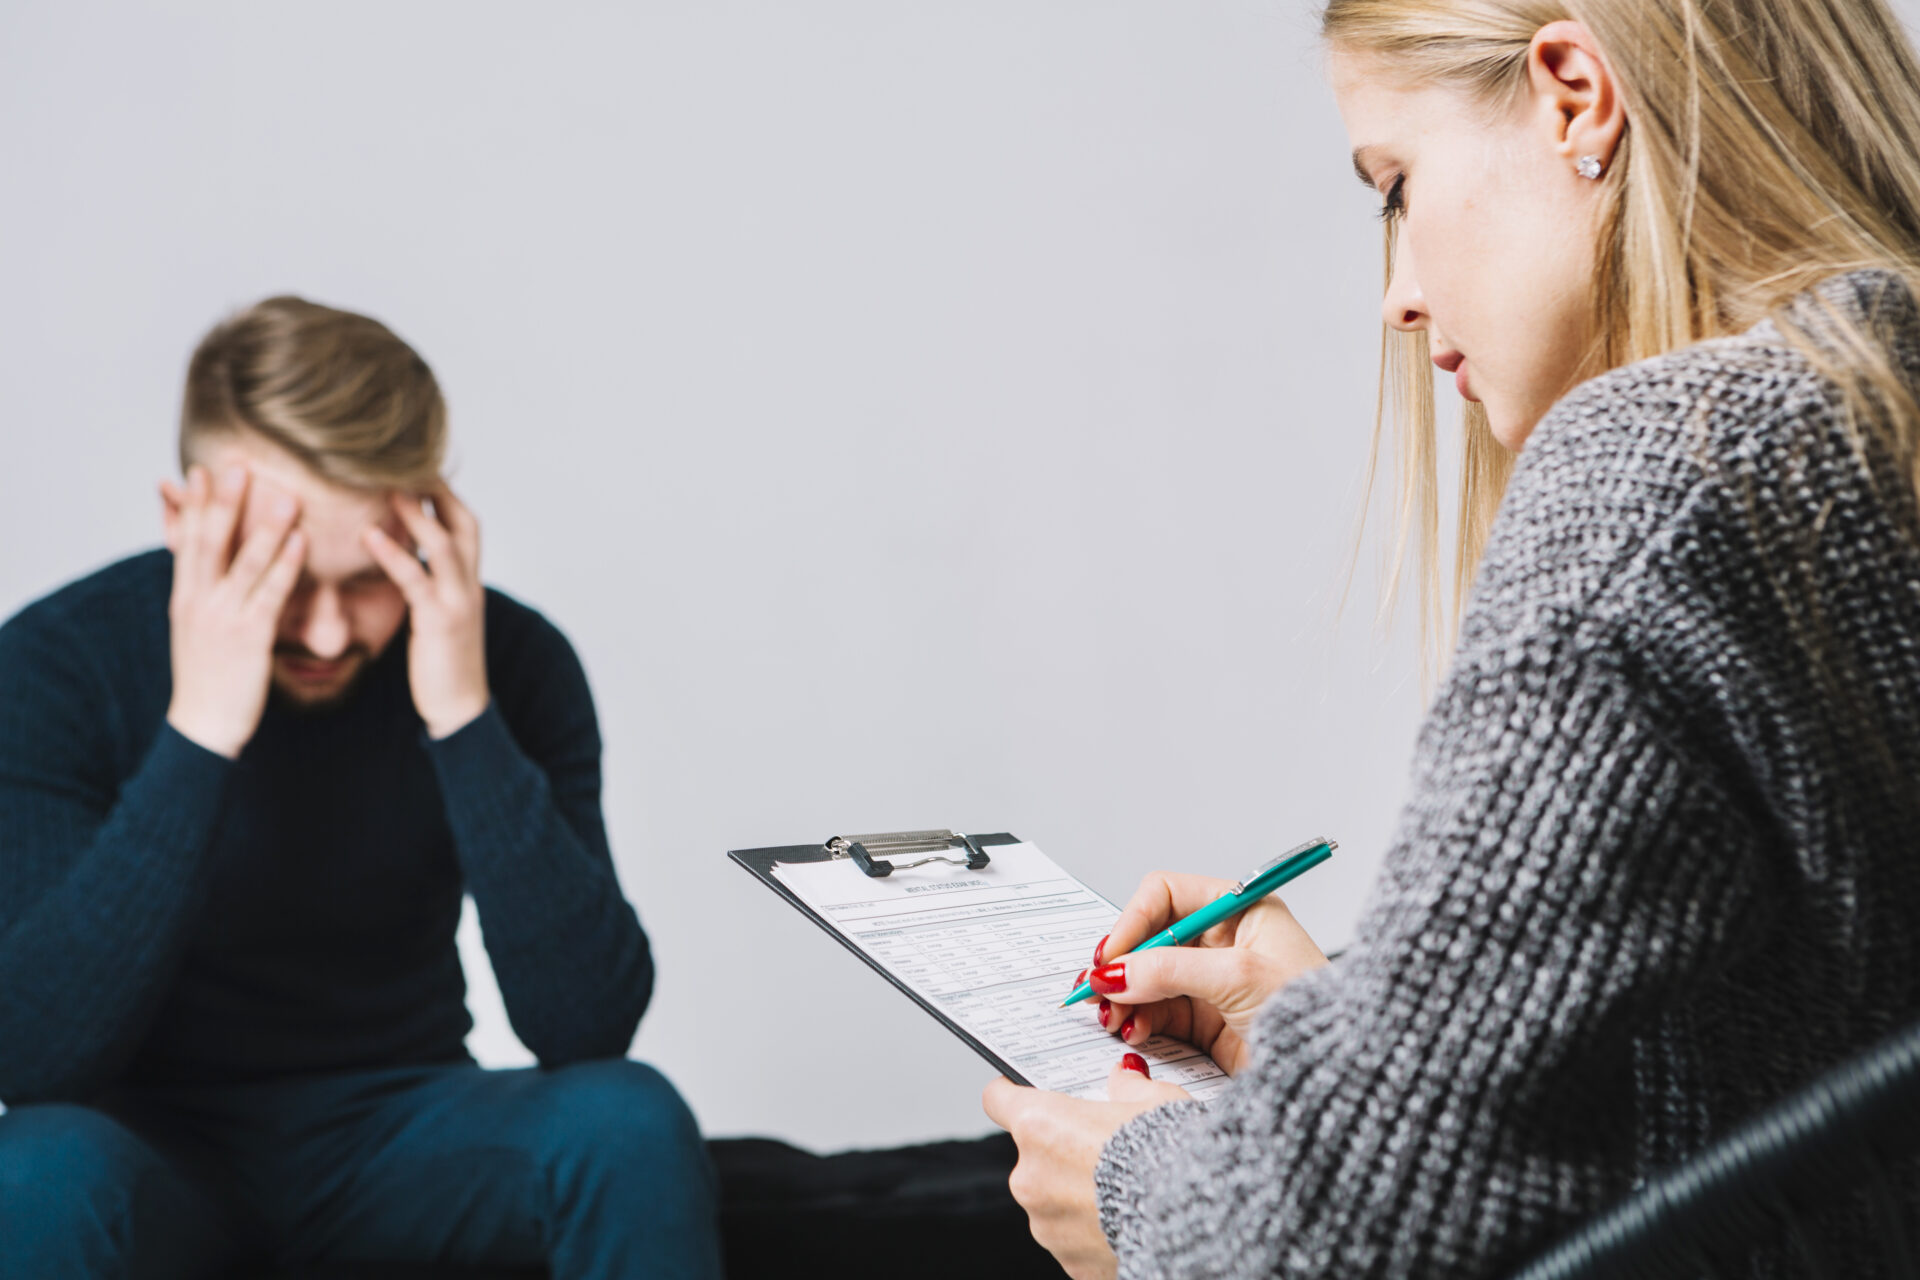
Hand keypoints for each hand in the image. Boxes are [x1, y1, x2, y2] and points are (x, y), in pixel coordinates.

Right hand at [162, 465, 305, 757]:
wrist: (203, 726)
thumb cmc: (207, 677)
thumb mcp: (195, 628)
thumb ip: (202, 593)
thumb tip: (206, 569)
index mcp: (185, 596)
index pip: (189, 540)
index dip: (196, 504)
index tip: (204, 468)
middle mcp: (199, 601)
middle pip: (211, 541)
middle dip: (225, 500)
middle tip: (240, 461)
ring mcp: (223, 617)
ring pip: (244, 562)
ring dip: (264, 524)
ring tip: (283, 491)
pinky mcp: (249, 638)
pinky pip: (270, 594)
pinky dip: (285, 564)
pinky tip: (301, 540)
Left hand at [362, 484, 489, 738]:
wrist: (459, 708)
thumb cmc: (442, 662)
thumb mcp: (437, 614)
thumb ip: (427, 583)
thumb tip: (405, 559)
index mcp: (468, 581)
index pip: (464, 522)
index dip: (443, 492)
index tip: (413, 466)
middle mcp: (470, 584)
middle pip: (464, 521)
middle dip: (437, 490)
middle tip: (402, 462)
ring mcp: (459, 601)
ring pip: (446, 544)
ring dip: (417, 513)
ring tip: (386, 486)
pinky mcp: (441, 621)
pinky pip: (417, 580)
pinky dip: (394, 554)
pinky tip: (368, 537)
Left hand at [984, 1059, 1194, 1279]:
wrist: (1196, 1220)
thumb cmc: (1173, 1154)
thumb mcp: (1157, 1100)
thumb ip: (1129, 1086)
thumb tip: (1123, 1079)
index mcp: (1040, 1125)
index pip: (998, 1099)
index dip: (1012, 1094)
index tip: (1023, 1094)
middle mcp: (1030, 1176)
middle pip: (1033, 1154)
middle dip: (1063, 1150)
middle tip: (1107, 1147)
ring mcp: (1045, 1225)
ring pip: (1052, 1199)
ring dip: (1078, 1193)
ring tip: (1126, 1188)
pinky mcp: (1068, 1262)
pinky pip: (1073, 1237)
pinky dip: (1093, 1230)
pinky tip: (1128, 1219)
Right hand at [1094, 872, 1327, 1074]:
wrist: (1341, 1074)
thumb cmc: (1316, 1014)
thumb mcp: (1238, 977)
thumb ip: (1169, 970)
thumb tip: (1113, 972)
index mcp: (1239, 910)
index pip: (1165, 896)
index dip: (1132, 923)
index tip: (1108, 957)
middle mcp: (1224, 942)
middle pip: (1150, 940)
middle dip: (1122, 966)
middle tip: (1096, 991)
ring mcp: (1214, 983)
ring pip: (1147, 980)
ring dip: (1124, 998)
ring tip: (1112, 1019)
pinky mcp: (1208, 1023)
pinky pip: (1157, 1014)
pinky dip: (1138, 1022)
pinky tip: (1132, 1033)